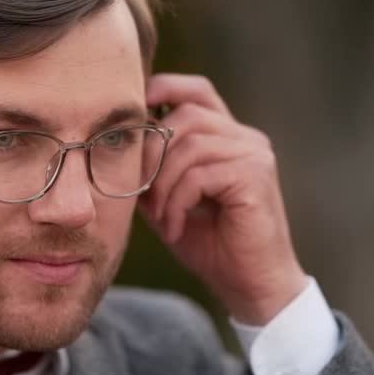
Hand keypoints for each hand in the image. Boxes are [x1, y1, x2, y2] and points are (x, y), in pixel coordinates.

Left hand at [138, 73, 306, 324]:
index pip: (198, 91)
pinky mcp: (255, 177)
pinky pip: (199, 175)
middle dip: (152, 152)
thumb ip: (153, 169)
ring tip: (160, 217)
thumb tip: (118, 145)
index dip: (165, 88)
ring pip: (189, 145)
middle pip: (186, 115)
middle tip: (141, 192)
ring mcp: (254, 155)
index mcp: (229, 137)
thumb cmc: (212, 243)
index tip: (134, 110)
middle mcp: (246, 138)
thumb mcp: (171, 199)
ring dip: (162, 184)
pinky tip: (174, 227)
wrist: (251, 286)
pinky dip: (177, 202)